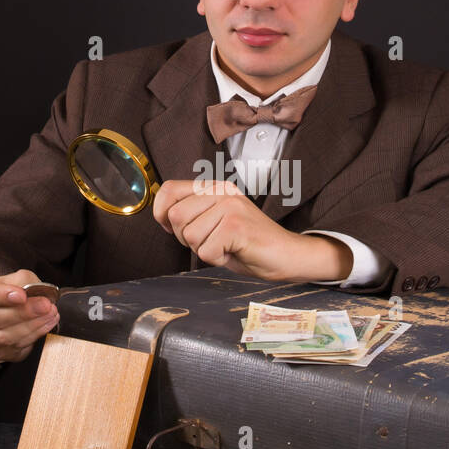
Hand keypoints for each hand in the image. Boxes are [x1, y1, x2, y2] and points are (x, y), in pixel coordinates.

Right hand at [0, 269, 58, 363]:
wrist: (6, 310)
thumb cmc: (9, 291)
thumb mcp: (15, 279)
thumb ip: (23, 282)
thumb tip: (34, 294)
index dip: (0, 295)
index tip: (21, 295)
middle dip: (23, 312)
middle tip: (45, 305)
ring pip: (5, 336)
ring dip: (33, 324)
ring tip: (51, 313)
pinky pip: (15, 346)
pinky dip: (35, 334)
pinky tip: (47, 323)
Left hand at [152, 180, 351, 281]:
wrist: (286, 255)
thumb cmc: (250, 244)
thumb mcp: (216, 222)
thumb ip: (193, 214)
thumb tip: (162, 216)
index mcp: (215, 188)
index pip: (169, 189)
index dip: (161, 212)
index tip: (172, 228)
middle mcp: (222, 193)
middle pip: (176, 216)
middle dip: (187, 238)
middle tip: (211, 241)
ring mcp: (230, 207)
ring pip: (190, 236)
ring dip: (204, 250)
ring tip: (225, 246)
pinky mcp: (236, 226)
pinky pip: (206, 251)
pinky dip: (217, 259)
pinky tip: (233, 252)